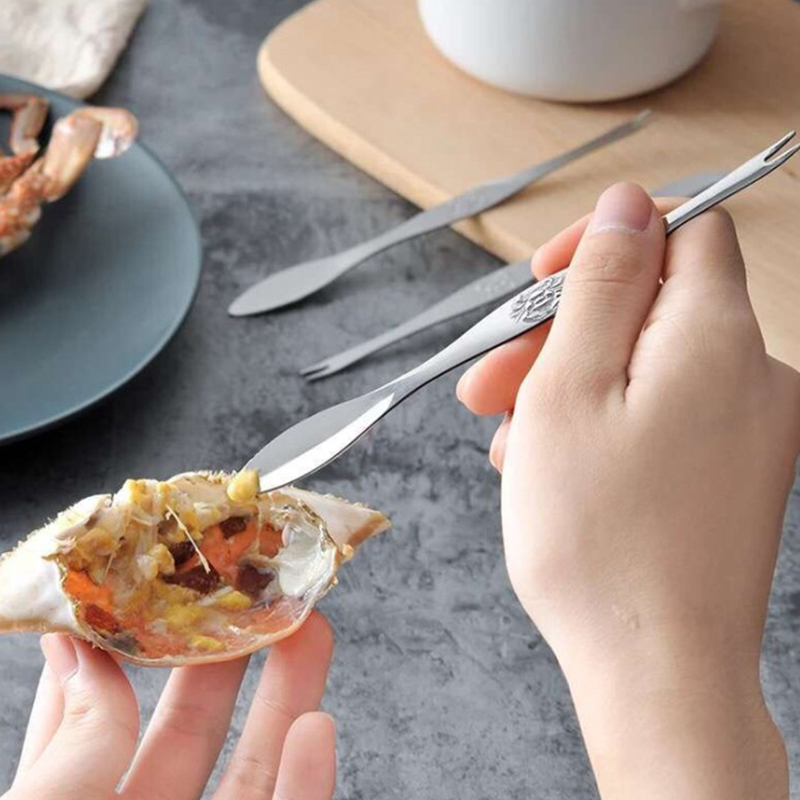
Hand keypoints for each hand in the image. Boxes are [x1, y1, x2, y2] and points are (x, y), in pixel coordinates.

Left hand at [5, 612, 335, 799]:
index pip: (98, 719)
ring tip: (308, 628)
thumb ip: (70, 748)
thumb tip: (77, 646)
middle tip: (255, 593)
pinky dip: (308, 780)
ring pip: (253, 772)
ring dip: (287, 700)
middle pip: (190, 732)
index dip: (133, 650)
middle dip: (228, 654)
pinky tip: (317, 728)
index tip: (164, 590)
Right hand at [458, 183, 799, 799]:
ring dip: (568, 387)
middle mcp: (751, 375)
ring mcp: (746, 430)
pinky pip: (661, 418)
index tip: (540, 284)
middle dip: (560, 332)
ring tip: (513, 444)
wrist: (658, 671)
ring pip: (644, 368)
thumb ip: (603, 283)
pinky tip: (551, 471)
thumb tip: (628, 205)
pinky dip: (602, 427)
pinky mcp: (729, 473)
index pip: (683, 230)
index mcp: (717, 336)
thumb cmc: (600, 537)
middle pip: (650, 307)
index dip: (604, 243)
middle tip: (492, 384)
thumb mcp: (571, 386)